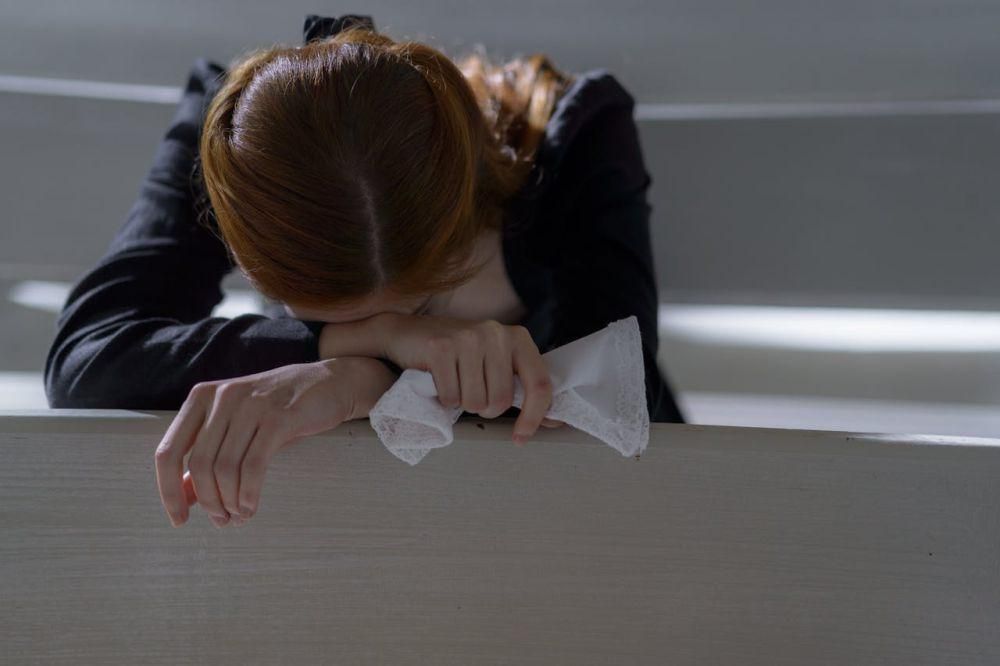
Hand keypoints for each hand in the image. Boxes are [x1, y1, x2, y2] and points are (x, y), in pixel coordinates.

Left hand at [154, 356, 395, 527]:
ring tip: (240, 515)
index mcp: (202, 397)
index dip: (168, 491)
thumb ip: (208, 454)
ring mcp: (251, 405)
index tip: (180, 518)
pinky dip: (249, 493)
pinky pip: (254, 466)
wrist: (330, 382)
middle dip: (208, 502)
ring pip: (225, 468)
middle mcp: (222, 397)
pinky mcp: (279, 417)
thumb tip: (183, 496)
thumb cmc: (280, 407)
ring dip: (230, 502)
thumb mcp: (237, 424)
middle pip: (198, 465)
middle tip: (222, 521)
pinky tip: (251, 505)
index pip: (168, 451)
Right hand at [376, 313, 554, 444]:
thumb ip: (522, 387)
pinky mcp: (440, 347)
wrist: (407, 333)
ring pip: (475, 403)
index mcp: (517, 338)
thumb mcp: (495, 362)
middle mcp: (496, 333)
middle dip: (484, 408)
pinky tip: (438, 380)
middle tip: (470, 391)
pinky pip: (450, 397)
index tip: (521, 437)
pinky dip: (443, 399)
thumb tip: (555, 422)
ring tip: (454, 383)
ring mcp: (468, 338)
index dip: (534, 417)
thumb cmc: (456, 355)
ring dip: (462, 404)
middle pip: (501, 401)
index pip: (539, 384)